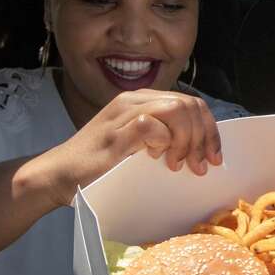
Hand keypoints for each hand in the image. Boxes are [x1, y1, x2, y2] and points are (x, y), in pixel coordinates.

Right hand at [29, 90, 222, 206]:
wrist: (60, 174)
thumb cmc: (102, 165)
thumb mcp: (141, 146)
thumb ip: (166, 139)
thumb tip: (201, 151)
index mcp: (144, 100)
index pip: (192, 103)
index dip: (209, 129)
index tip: (214, 157)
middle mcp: (135, 99)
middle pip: (189, 104)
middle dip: (203, 137)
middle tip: (200, 165)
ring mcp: (124, 113)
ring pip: (176, 110)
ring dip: (186, 140)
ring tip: (178, 164)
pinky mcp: (116, 131)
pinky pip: (152, 126)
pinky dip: (163, 143)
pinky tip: (157, 160)